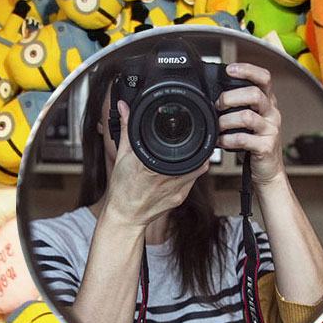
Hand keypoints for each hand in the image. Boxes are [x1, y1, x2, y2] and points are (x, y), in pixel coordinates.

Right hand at [103, 101, 208, 227]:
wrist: (125, 215)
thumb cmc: (122, 188)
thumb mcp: (122, 155)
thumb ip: (127, 128)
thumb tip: (124, 107)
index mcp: (152, 164)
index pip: (183, 146)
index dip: (192, 136)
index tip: (193, 129)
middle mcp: (167, 177)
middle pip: (198, 157)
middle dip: (197, 146)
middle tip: (193, 138)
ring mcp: (177, 190)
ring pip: (200, 169)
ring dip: (198, 159)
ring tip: (189, 152)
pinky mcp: (180, 198)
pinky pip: (193, 182)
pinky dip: (192, 173)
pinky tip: (183, 169)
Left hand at [215, 63, 284, 184]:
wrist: (268, 170)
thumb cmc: (254, 143)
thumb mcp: (248, 121)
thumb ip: (238, 106)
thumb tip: (213, 95)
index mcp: (268, 103)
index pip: (264, 78)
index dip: (247, 70)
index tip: (229, 69)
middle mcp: (272, 113)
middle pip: (255, 94)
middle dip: (230, 97)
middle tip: (218, 105)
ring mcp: (271, 130)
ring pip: (247, 116)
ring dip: (225, 121)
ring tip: (217, 127)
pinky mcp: (266, 147)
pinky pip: (243, 139)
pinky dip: (227, 139)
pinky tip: (221, 141)